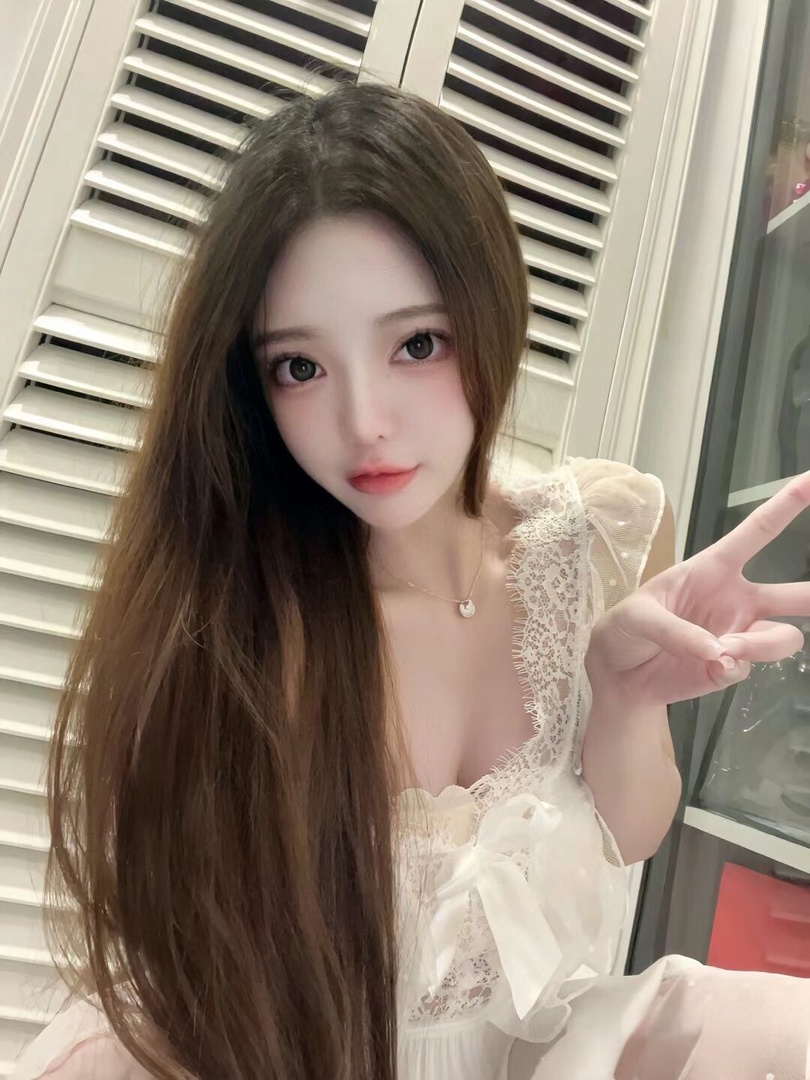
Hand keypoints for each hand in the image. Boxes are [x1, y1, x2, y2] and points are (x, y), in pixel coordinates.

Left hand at [586, 473, 809, 705]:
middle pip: (793, 595)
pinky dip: (730, 669)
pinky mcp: (732, 667)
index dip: (786, 505)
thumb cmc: (626, 629)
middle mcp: (736, 599)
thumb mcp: (639, 617)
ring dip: (761, 645)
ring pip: (782, 638)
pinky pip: (748, 668)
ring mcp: (738, 634)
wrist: (618, 676)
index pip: (757, 532)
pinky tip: (707, 667)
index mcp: (713, 568)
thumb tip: (718, 651)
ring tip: (726, 651)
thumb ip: (676, 631)